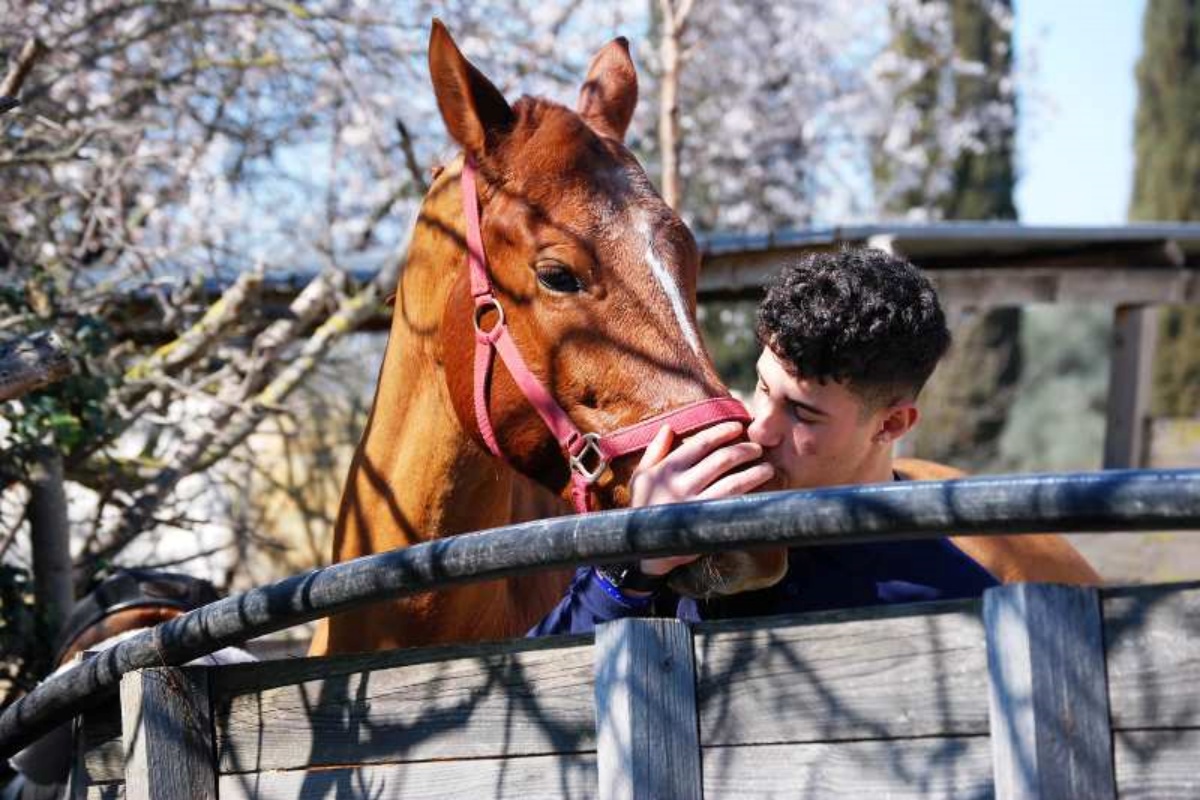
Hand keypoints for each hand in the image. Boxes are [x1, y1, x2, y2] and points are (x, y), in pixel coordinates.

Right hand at [630, 421, 774, 579]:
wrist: (646, 546)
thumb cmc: (643, 507)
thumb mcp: (641, 477)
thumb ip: (654, 451)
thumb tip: (668, 427)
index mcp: (668, 468)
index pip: (701, 443)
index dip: (722, 432)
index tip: (738, 427)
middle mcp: (682, 484)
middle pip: (721, 459)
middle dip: (744, 450)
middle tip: (758, 448)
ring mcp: (695, 504)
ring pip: (732, 482)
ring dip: (754, 473)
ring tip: (768, 468)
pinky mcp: (705, 522)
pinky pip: (732, 505)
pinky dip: (749, 495)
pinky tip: (762, 491)